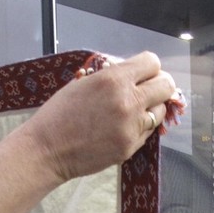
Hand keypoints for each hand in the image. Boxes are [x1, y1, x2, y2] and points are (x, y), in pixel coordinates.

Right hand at [15, 52, 178, 182]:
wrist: (47, 149)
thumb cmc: (58, 114)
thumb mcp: (83, 83)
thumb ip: (112, 77)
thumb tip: (132, 75)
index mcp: (113, 79)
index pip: (152, 62)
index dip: (148, 67)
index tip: (143, 74)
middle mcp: (128, 101)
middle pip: (166, 85)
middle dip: (159, 85)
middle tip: (148, 91)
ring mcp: (132, 127)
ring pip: (160, 110)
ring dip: (151, 108)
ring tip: (133, 111)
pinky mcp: (131, 147)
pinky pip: (147, 132)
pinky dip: (140, 127)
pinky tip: (122, 127)